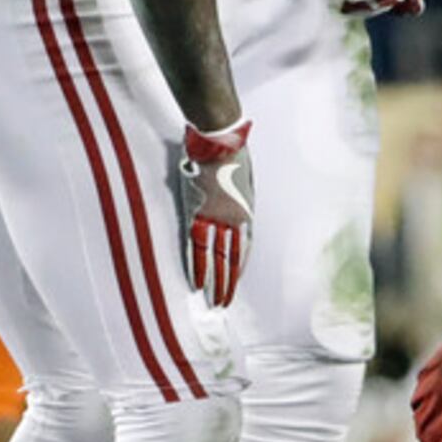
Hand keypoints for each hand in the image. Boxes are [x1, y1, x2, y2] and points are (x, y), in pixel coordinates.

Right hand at [175, 118, 252, 307]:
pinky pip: (196, 246)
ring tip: (214, 303)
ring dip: (215, 282)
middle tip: (224, 303)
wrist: (220, 137)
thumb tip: (228, 199)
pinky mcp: (197, 213)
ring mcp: (215, 217)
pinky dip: (196, 265)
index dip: (239, 267)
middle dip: (228, 282)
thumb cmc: (230, 150)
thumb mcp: (243, 175)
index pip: (244, 247)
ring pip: (216, 258)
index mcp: (245, 210)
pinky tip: (196, 283)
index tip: (236, 281)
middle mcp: (233, 218)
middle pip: (231, 258)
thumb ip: (237, 193)